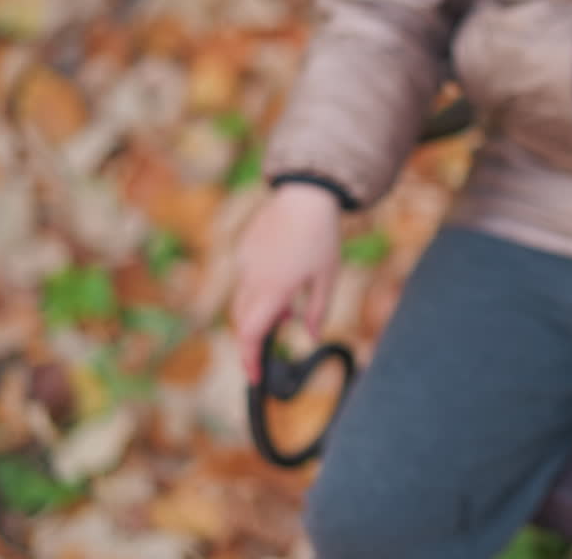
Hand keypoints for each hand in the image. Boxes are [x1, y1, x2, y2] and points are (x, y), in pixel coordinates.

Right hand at [231, 182, 342, 383]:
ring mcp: (245, 263)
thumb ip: (317, 311)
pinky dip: (259, 291)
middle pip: (243, 321)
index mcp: (273, 290)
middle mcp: (252, 278)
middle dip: (257, 337)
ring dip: (261, 313)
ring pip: (243, 300)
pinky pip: (246, 279)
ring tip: (288, 309)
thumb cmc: (321, 238)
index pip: (251, 335)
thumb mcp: (327, 278)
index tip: (255, 377)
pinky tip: (284, 279)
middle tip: (275, 342)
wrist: (305, 194)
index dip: (250, 360)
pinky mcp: (244, 249)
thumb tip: (310, 337)